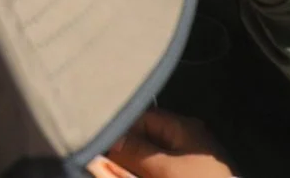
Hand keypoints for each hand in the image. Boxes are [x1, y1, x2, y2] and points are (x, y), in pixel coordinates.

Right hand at [103, 108, 234, 177]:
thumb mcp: (166, 168)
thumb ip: (136, 151)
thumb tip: (110, 139)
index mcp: (184, 128)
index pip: (143, 117)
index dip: (121, 128)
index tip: (100, 143)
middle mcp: (187, 141)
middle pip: (147, 139)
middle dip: (126, 151)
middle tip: (104, 162)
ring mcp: (189, 164)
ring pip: (152, 159)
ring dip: (136, 166)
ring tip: (116, 171)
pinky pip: (162, 172)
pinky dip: (149, 173)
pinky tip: (137, 175)